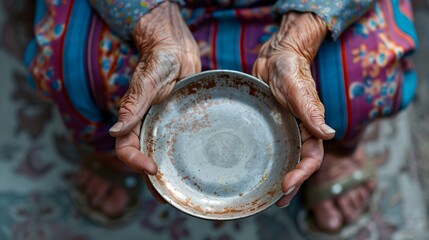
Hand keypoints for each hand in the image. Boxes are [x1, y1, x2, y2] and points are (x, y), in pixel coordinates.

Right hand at [109, 2, 200, 199]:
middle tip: (167, 196)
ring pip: (161, 153)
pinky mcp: (178, 121)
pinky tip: (195, 167)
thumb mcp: (146, 82)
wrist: (177, 49)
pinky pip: (178, 142)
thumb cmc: (159, 59)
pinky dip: (182, 156)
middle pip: (144, 157)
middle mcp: (146, 124)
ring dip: (167, 172)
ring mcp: (163, 124)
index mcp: (133, 118)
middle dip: (151, 179)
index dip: (134, 161)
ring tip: (179, 191)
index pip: (125, 148)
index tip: (152, 168)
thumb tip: (114, 132)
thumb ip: (133, 106)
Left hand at [252, 12, 334, 206]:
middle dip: (292, 184)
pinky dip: (268, 160)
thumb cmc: (290, 68)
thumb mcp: (298, 88)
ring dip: (280, 175)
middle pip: (299, 163)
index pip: (312, 157)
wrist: (276, 55)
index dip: (302, 174)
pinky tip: (257, 168)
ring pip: (286, 158)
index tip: (286, 186)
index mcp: (312, 126)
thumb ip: (311, 110)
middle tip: (278, 200)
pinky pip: (272, 146)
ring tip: (268, 194)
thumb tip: (328, 134)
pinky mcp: (272, 125)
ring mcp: (286, 129)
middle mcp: (300, 131)